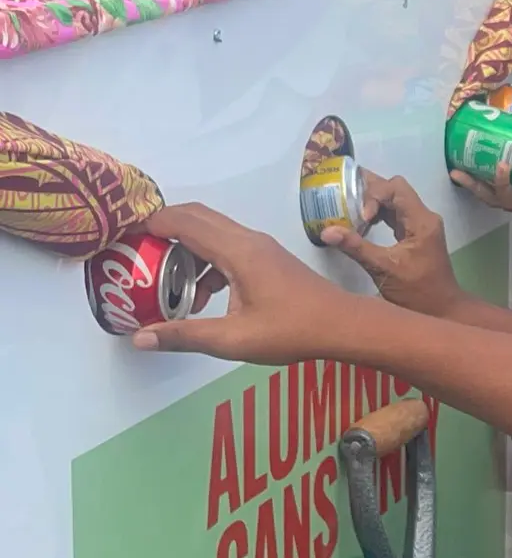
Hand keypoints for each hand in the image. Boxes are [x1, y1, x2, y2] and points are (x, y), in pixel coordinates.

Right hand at [129, 203, 364, 363]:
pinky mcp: (268, 257)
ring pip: (214, 231)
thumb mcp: (233, 339)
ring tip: (163, 279)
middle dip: (164, 228)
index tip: (124, 236)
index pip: (185, 222)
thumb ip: (185, 336)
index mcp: (237, 251)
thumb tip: (138, 338)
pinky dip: (207, 260)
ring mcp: (261, 246)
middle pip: (198, 217)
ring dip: (186, 247)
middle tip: (135, 250)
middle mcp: (248, 240)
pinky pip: (228, 246)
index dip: (151, 223)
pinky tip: (203, 296)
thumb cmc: (291, 331)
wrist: (341, 325)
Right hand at [321, 172, 468, 317]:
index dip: (374, 195)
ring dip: (373, 203)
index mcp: (421, 221)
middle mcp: (423, 217)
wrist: (442, 310)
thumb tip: (326, 231)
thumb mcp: (383, 269)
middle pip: (395, 190)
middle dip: (370, 191)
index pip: (397, 188)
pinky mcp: (414, 235)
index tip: (361, 217)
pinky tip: (360, 223)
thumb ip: (355, 247)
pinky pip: (395, 215)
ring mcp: (420, 226)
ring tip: (347, 208)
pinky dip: (378, 215)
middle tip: (344, 197)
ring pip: (395, 201)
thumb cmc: (417, 292)